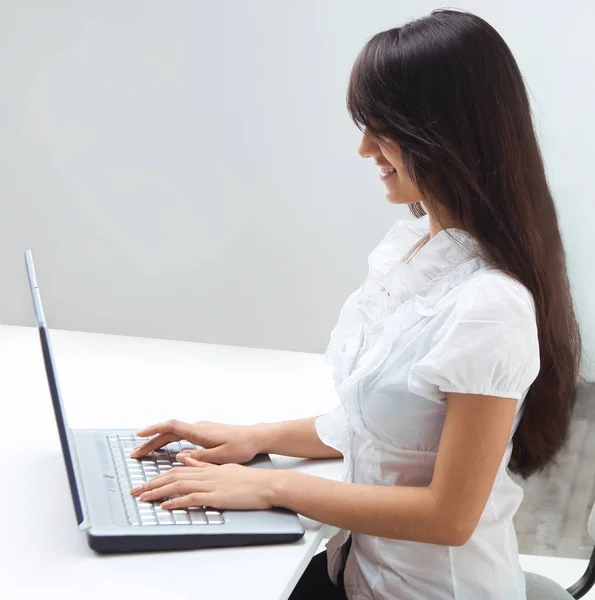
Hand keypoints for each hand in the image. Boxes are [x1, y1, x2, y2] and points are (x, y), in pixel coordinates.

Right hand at [129, 419, 261, 463]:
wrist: (255, 437)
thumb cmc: (242, 446)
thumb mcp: (221, 456)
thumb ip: (200, 457)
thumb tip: (180, 457)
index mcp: (200, 432)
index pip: (171, 426)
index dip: (154, 430)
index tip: (139, 435)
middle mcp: (198, 428)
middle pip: (168, 432)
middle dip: (150, 442)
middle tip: (135, 453)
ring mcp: (201, 429)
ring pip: (174, 434)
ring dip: (158, 442)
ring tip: (144, 452)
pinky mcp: (204, 433)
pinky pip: (181, 435)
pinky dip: (168, 441)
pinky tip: (164, 449)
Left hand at [130, 456, 279, 510]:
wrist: (264, 484)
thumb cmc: (247, 479)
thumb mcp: (223, 467)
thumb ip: (203, 464)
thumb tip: (186, 459)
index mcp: (205, 468)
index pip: (176, 470)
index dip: (158, 477)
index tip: (144, 484)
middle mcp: (205, 474)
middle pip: (172, 477)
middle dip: (151, 484)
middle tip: (135, 491)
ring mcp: (210, 484)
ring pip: (178, 485)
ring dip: (158, 492)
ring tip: (143, 498)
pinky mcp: (215, 495)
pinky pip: (192, 498)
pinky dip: (177, 502)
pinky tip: (165, 506)